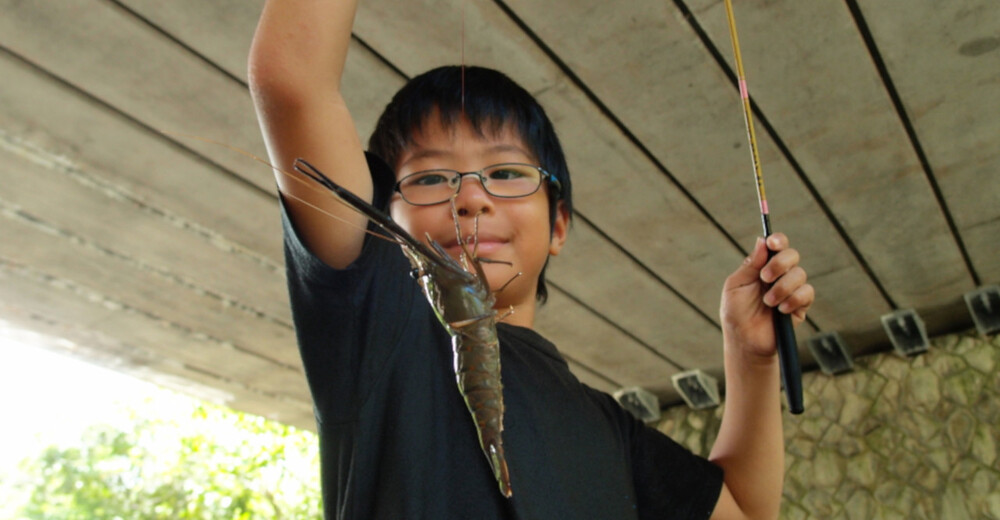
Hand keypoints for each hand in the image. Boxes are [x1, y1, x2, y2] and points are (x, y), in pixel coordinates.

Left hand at [720, 233, 813, 357]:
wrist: (745, 340)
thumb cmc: (736, 313)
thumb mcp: (735, 286)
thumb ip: (750, 265)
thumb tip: (762, 241)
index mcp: (762, 266)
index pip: (776, 246)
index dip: (778, 240)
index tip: (773, 243)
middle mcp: (779, 275)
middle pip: (792, 255)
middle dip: (779, 264)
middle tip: (764, 278)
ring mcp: (791, 289)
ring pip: (800, 274)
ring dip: (782, 287)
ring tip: (768, 302)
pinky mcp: (801, 305)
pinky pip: (807, 293)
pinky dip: (793, 300)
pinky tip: (781, 310)